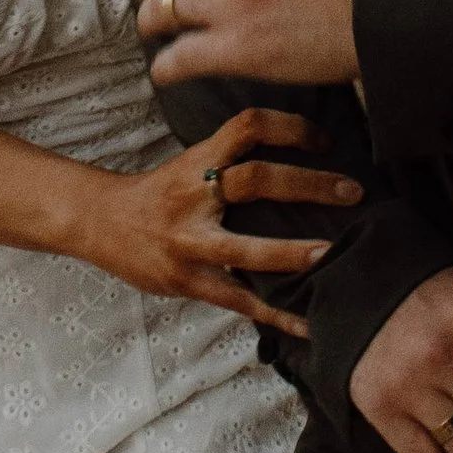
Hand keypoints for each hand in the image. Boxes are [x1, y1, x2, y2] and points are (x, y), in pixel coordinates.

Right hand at [81, 109, 361, 338]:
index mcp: (198, 160)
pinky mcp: (187, 281)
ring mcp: (189, 243)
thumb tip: (295, 158)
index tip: (326, 140)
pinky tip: (306, 324)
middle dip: (308, 185)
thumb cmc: (157, 193)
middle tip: (352, 192)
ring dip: (292, 253)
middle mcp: (194, 196)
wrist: (100, 222)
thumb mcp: (189, 163)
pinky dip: (275, 314)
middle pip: (256, 181)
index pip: (248, 127)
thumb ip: (231, 160)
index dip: (290, 127)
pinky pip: (238, 301)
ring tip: (331, 257)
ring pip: (246, 249)